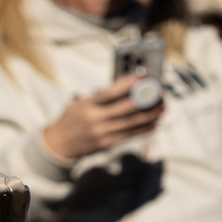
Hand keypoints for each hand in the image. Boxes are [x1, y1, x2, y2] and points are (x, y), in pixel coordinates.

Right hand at [41, 78, 162, 160]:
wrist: (59, 144)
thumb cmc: (73, 118)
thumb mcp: (80, 103)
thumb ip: (100, 96)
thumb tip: (125, 86)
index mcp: (87, 104)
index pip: (110, 92)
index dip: (128, 84)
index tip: (143, 78)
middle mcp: (94, 119)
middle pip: (124, 109)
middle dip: (144, 100)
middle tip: (159, 93)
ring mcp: (101, 133)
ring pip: (130, 123)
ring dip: (149, 116)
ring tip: (162, 108)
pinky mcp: (106, 144)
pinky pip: (128, 136)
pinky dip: (142, 130)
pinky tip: (154, 124)